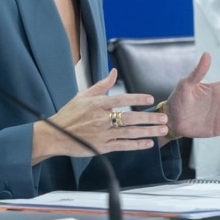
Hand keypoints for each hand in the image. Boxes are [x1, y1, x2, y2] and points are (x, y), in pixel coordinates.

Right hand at [33, 68, 168, 162]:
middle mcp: (101, 119)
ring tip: (161, 130)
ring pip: (130, 132)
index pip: (120, 99)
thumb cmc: (69, 115)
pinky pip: (123, 145)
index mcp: (97, 104)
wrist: (56, 135)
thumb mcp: (83, 95)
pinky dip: (136, 144)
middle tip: (163, 118)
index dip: (136, 98)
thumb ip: (101, 85)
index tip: (150, 99)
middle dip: (149, 118)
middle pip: (130, 117)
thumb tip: (114, 72)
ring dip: (148, 131)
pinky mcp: (102, 147)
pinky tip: (148, 143)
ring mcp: (102, 134)